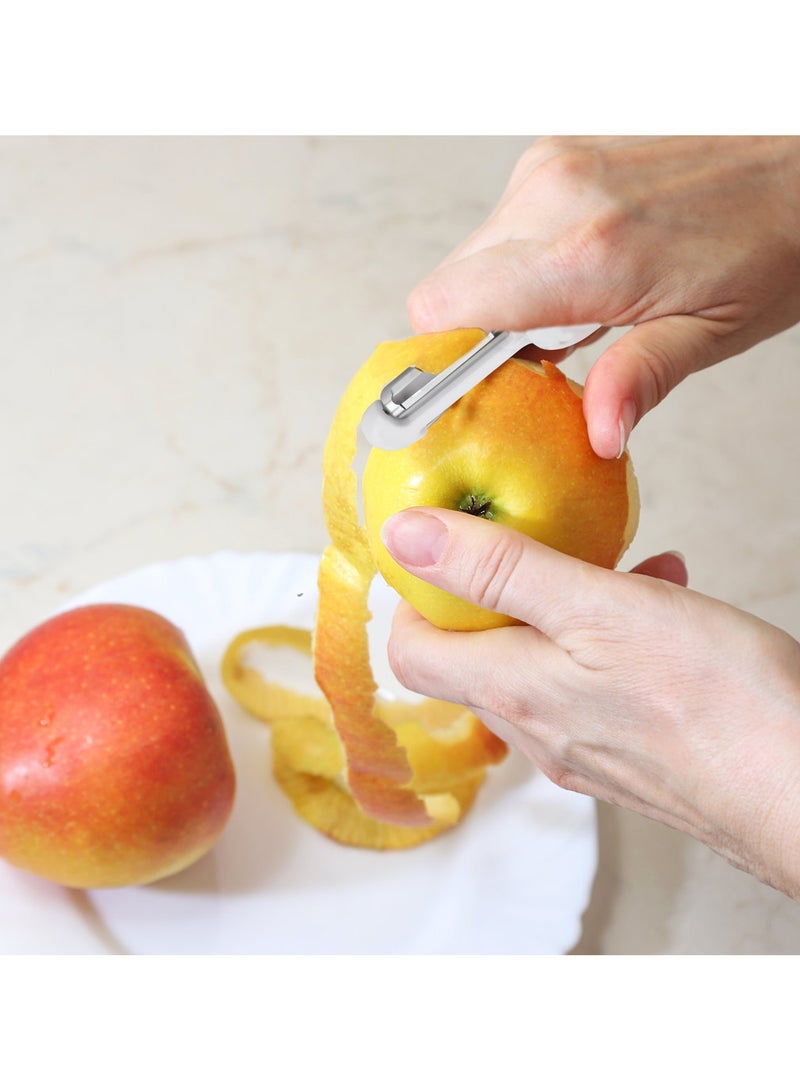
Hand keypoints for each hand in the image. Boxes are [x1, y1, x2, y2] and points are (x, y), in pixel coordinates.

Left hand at [381, 507, 799, 898]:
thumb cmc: (715, 701)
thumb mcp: (595, 605)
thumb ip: (496, 569)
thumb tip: (406, 538)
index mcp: (511, 692)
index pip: (412, 652)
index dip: (416, 596)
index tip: (449, 550)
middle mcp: (536, 732)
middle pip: (476, 656)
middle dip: (502, 592)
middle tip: (543, 547)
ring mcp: (583, 750)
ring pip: (542, 665)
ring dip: (566, 608)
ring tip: (620, 568)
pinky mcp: (628, 755)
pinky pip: (592, 687)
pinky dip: (610, 640)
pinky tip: (663, 602)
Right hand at [407, 136, 799, 457]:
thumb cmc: (771, 240)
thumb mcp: (711, 332)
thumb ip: (639, 380)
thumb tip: (595, 433)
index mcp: (588, 252)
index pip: (443, 308)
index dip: (442, 360)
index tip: (472, 392)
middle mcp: (554, 194)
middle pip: (447, 288)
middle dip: (476, 338)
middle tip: (539, 362)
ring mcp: (551, 166)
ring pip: (471, 259)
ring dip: (502, 300)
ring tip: (574, 316)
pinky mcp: (556, 155)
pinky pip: (502, 228)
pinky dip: (523, 264)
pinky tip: (579, 278)